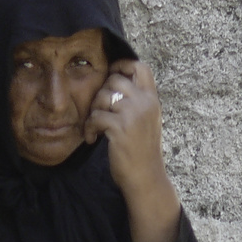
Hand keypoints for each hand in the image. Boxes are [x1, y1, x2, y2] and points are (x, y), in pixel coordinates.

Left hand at [85, 60, 180, 241]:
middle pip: (115, 79)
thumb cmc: (142, 150)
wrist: (145, 177)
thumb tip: (114, 84)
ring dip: (93, 111)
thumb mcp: (146, 120)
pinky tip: (93, 139)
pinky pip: (96, 116)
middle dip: (101, 93)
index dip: (121, 65)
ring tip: (95, 127)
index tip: (109, 74)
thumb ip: (136, 102)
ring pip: (102, 96)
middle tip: (98, 111)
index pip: (140, 67)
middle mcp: (145, 103)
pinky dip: (90, 127)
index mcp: (152, 99)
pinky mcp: (119, 128)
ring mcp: (133, 114)